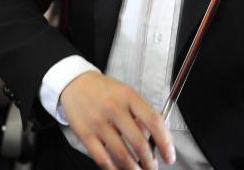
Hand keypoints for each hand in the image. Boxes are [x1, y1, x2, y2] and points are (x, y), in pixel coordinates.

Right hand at [60, 71, 174, 169]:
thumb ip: (140, 114)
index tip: (169, 155)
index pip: (154, 121)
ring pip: (122, 154)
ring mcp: (98, 123)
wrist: (74, 83)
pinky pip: (103, 159)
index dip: (165, 142)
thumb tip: (154, 141)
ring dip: (135, 168)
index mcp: (128, 96)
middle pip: (139, 142)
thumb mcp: (126, 93)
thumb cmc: (104, 90)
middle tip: (153, 167)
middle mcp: (114, 109)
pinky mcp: (85, 134)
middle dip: (150, 161)